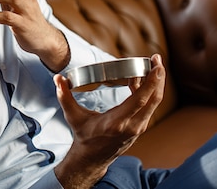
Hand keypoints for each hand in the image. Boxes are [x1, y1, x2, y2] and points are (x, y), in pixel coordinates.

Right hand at [53, 54, 165, 188]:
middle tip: (157, 58)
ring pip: (155, 102)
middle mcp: (132, 125)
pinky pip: (149, 105)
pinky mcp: (140, 126)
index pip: (140, 100)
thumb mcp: (73, 116)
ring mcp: (139, 127)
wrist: (92, 158)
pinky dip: (149, 90)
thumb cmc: (83, 136)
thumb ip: (64, 96)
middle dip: (158, 77)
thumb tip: (58, 78)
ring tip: (153, 64)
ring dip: (156, 82)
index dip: (151, 82)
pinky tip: (141, 79)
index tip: (155, 65)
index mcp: (117, 122)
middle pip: (154, 99)